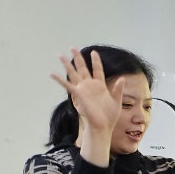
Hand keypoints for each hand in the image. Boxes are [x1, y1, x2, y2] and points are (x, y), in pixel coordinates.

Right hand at [51, 49, 122, 164]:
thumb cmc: (110, 116)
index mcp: (100, 86)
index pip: (97, 70)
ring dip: (67, 65)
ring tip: (59, 55)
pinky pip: (67, 85)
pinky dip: (59, 80)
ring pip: (74, 73)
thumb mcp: (117, 101)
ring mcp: (83, 89)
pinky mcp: (78, 94)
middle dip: (78, 58)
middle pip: (83, 68)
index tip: (94, 52)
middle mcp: (90, 86)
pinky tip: (52, 73)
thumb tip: (122, 78)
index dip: (96, 61)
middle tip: (72, 47)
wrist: (103, 126)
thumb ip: (118, 89)